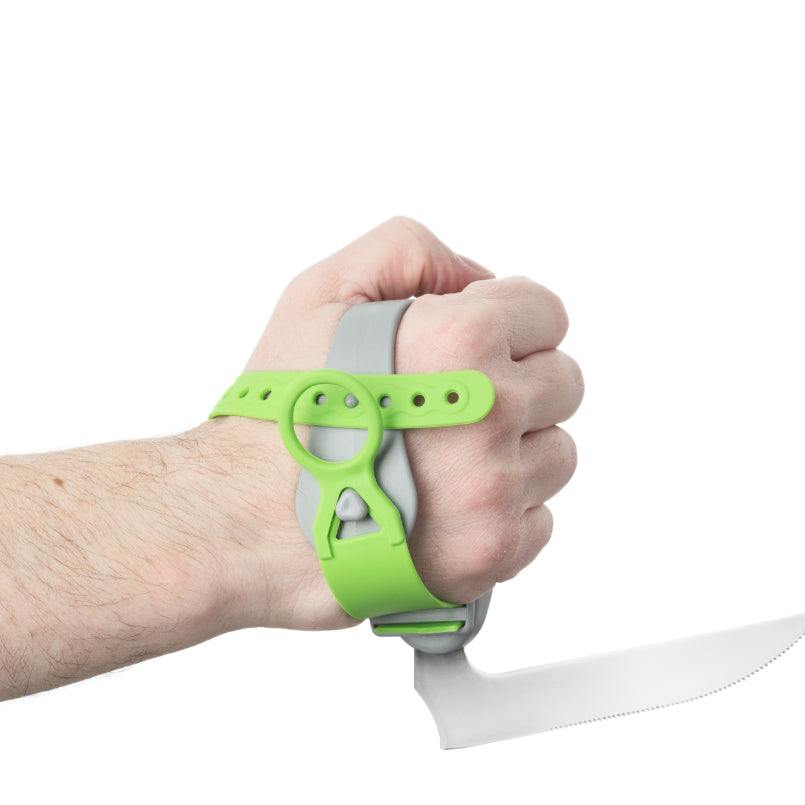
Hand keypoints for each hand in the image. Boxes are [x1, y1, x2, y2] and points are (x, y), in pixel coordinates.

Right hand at [207, 217, 582, 628]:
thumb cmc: (275, 412)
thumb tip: (478, 277)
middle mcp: (490, 412)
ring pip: (557, 454)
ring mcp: (496, 489)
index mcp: (459, 339)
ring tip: (440, 462)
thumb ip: (407, 253)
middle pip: (563, 382)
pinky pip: (540, 520)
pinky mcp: (492, 551)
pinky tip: (444, 506)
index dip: (507, 323)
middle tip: (449, 406)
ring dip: (514, 452)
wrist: (240, 520)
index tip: (471, 347)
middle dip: (516, 384)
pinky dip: (504, 513)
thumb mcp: (320, 292)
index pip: (547, 312)